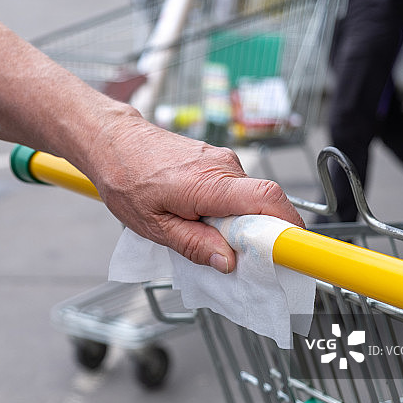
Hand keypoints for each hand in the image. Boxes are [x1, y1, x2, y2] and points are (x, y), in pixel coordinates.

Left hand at [85, 113, 303, 273]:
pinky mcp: (216, 159)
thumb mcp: (154, 226)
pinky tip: (199, 216)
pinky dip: (227, 208)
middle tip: (233, 254)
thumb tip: (228, 262)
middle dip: (256, 233)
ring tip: (203, 231)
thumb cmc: (126, 180)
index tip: (290, 249)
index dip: (287, 224)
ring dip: (236, 221)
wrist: (112, 141)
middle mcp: (223, 166)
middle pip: (262, 203)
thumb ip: (194, 245)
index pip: (268, 198)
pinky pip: (235, 189)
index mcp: (209, 183)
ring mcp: (221, 159)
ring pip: (248, 198)